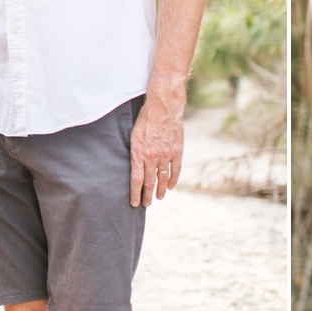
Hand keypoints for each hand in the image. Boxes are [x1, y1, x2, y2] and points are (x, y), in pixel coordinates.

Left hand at [129, 89, 184, 206]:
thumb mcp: (134, 135)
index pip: (136, 180)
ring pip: (162, 178)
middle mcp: (152, 156)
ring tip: (158, 198)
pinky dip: (173, 179)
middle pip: (149, 182)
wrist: (163, 105)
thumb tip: (134, 167)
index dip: (135, 193)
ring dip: (160, 190)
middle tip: (146, 205)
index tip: (134, 203)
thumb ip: (135, 152)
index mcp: (138, 152)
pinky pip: (175, 169)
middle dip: (147, 195)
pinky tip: (170, 186)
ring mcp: (166, 154)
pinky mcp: (177, 150)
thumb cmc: (145, 118)